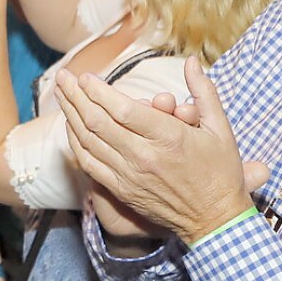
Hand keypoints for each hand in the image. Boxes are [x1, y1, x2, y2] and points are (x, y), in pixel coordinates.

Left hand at [53, 59, 254, 245]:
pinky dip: (76, 142)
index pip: (123, 110)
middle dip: (76, 96)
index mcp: (169, 138)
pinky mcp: (121, 190)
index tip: (86, 76)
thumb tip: (192, 61)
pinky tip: (70, 126)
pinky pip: (89, 163)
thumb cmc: (220, 172)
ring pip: (89, 141)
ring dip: (71, 115)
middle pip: (98, 122)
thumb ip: (204, 91)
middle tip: (64, 77)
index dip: (99, 91)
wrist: (214, 220)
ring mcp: (129, 176)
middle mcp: (144, 157)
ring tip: (61, 94)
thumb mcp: (221, 128)